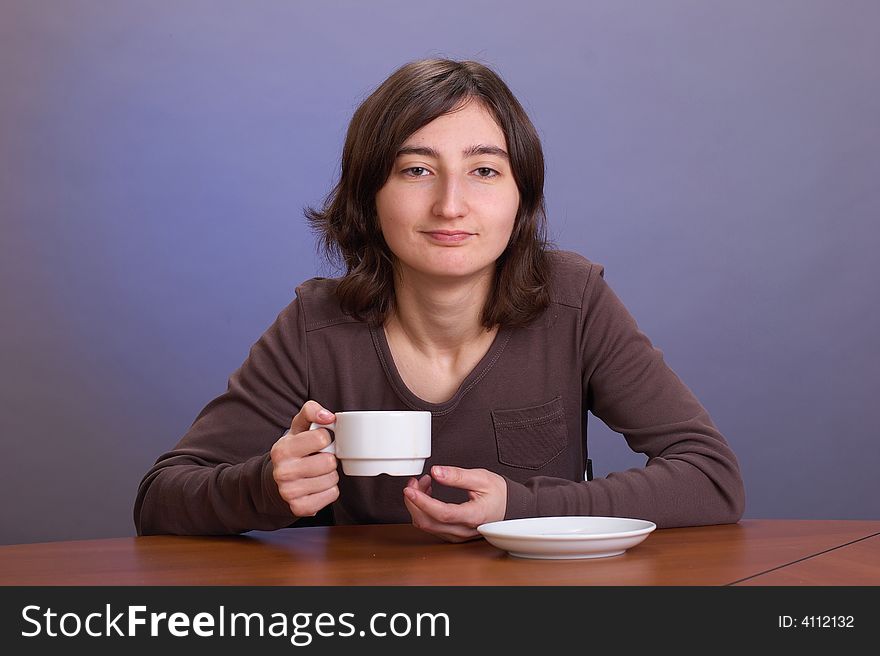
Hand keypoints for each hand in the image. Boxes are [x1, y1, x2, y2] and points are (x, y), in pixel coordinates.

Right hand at [270, 400, 338, 517]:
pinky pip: (332, 494)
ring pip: (332, 479)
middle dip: (328, 459)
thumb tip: (329, 416)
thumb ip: (311, 411)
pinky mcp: (300, 507)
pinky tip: (317, 486)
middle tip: (318, 460)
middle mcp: (283, 472)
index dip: (325, 438)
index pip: (321, 437)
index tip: (318, 442)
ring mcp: (290, 492)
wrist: (274, 483)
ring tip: (317, 473)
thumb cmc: (292, 452)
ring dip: (330, 475)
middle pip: (329, 461)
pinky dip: (329, 490)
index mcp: (282, 449)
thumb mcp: (297, 428)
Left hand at [403, 465, 506, 542]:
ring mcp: (457, 535)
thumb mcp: (481, 478)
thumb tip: (437, 472)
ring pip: (427, 525)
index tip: (410, 490)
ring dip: (418, 505)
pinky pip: (432, 526)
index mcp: (473, 516)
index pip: (442, 513)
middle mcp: (464, 530)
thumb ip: (457, 475)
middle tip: (414, 482)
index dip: (423, 502)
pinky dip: (424, 511)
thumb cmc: (499, 494)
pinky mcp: (453, 535)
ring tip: (423, 484)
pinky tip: (428, 495)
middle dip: (414, 501)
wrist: (510, 507)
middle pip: (428, 522)